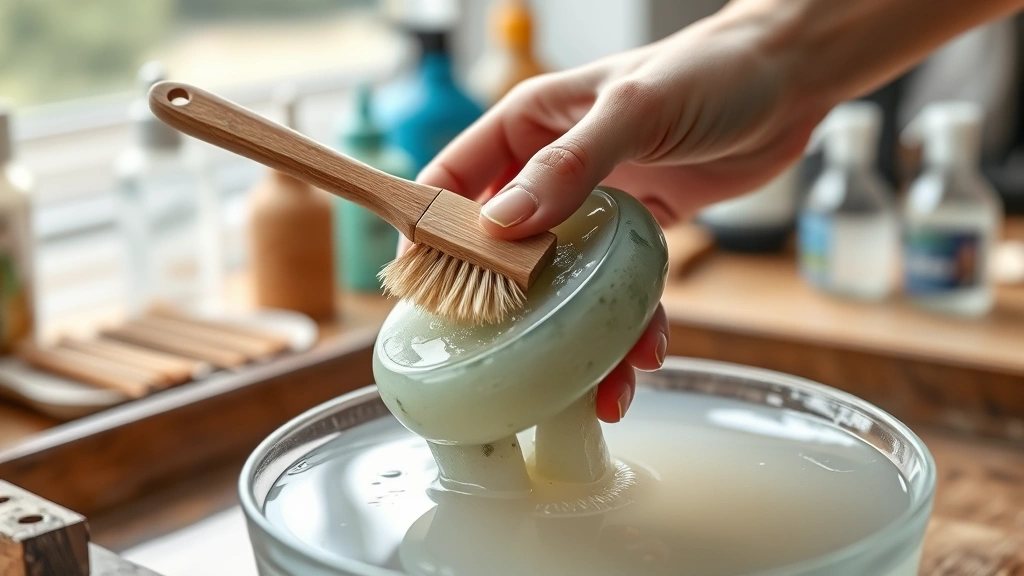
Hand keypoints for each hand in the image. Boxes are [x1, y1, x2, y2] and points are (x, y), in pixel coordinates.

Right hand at [412, 8, 823, 421]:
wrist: (790, 79)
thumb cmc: (707, 70)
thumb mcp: (634, 109)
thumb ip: (569, 163)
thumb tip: (500, 225)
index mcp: (529, 125)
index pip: (454, 179)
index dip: (430, 232)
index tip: (420, 290)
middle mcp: (552, 168)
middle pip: (506, 244)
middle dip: (505, 304)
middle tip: (501, 359)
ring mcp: (597, 203)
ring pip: (566, 277)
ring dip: (576, 333)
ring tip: (593, 386)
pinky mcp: (640, 230)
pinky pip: (621, 286)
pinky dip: (630, 323)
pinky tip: (643, 355)